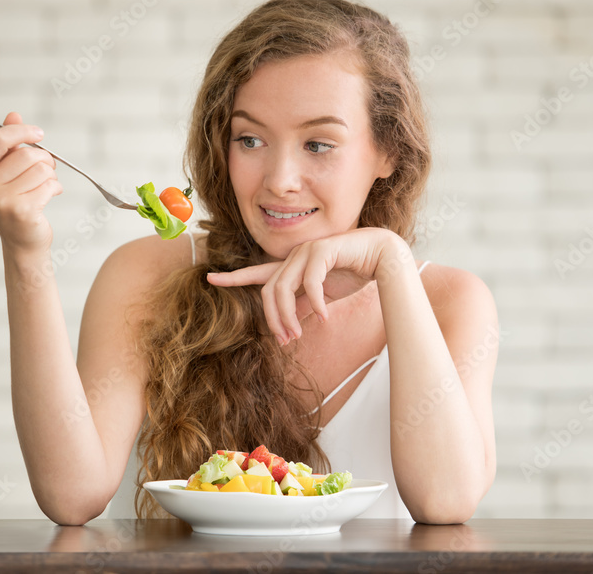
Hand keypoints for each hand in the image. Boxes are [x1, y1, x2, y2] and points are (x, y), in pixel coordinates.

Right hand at [0, 111, 62, 252]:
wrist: (23, 242)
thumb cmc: (16, 203)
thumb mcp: (7, 172)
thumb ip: (9, 144)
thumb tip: (13, 115)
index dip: (22, 131)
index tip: (39, 133)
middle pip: (25, 154)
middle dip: (44, 158)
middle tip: (48, 168)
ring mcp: (1, 200)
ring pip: (40, 169)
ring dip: (51, 175)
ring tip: (46, 185)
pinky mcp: (21, 211)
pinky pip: (49, 185)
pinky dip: (55, 188)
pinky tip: (50, 195)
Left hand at [205, 228, 407, 344]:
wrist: (382, 257)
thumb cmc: (353, 274)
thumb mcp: (322, 298)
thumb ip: (302, 307)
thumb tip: (288, 328)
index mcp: (291, 267)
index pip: (256, 273)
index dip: (233, 277)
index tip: (209, 279)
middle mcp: (294, 257)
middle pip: (268, 291)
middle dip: (273, 319)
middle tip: (285, 341)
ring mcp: (306, 252)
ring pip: (283, 288)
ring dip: (288, 316)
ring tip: (299, 335)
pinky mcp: (322, 251)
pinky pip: (310, 283)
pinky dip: (315, 303)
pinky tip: (324, 317)